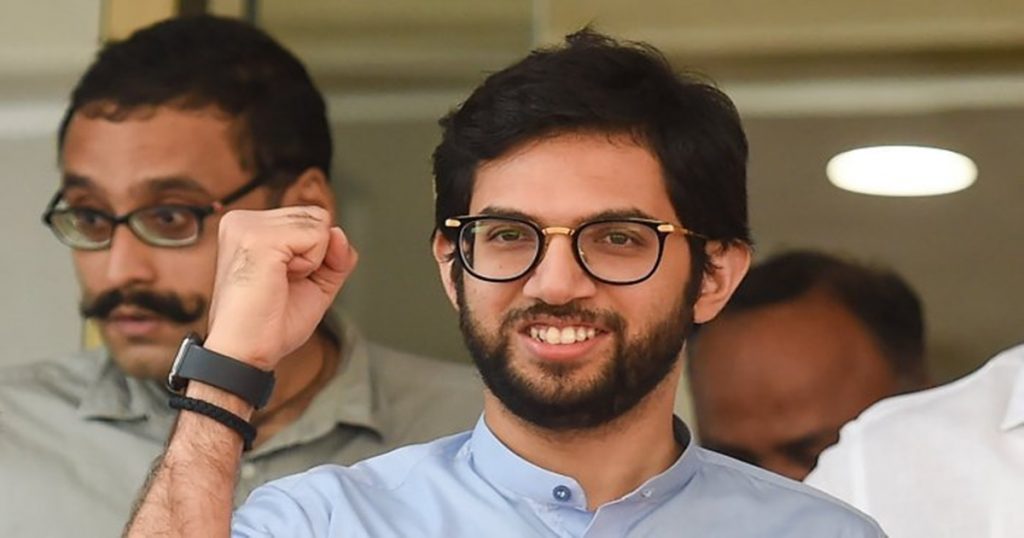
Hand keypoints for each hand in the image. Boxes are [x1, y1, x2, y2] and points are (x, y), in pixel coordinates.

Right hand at [203, 207, 357, 370]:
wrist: (244, 352)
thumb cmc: (270, 323)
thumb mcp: (316, 283)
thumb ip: (335, 255)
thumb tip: (338, 232)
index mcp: (249, 227)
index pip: (309, 219)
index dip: (315, 254)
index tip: (284, 280)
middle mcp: (243, 220)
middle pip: (317, 216)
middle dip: (316, 256)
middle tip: (282, 283)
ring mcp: (248, 226)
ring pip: (319, 223)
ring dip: (312, 261)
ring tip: (278, 281)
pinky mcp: (258, 237)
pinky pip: (318, 236)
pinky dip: (311, 265)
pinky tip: (280, 279)